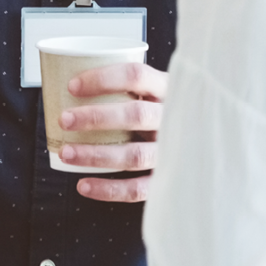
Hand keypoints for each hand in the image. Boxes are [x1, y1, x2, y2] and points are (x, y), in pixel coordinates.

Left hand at [58, 61, 166, 200]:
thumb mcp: (151, 92)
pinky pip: (138, 189)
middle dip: (96, 117)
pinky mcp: (167, 179)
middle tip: (64, 119)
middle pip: (136, 115)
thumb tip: (66, 90)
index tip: (72, 86)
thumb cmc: (160, 112)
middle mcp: (174, 119)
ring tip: (66, 153)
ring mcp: (173, 151)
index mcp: (168, 89)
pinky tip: (83, 184)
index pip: (137, 75)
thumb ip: (124, 89)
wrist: (200, 145)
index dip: (103, 79)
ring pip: (135, 154)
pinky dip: (109, 189)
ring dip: (96, 154)